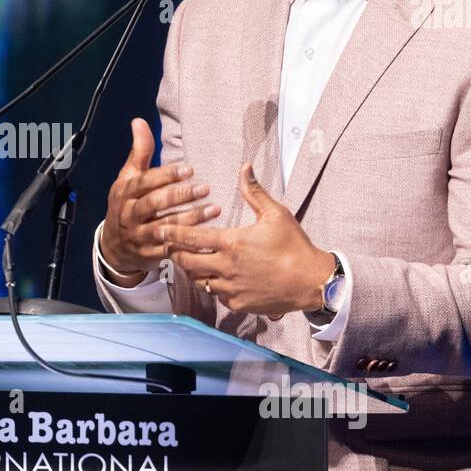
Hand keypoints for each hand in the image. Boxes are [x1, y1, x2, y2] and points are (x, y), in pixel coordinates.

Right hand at [100, 118, 220, 285]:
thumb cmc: (126, 204)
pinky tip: (209, 236)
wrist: (113, 246)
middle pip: (154, 205)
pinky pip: (171, 249)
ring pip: (164, 227)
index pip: (145, 182)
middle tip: (206, 188)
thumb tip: (139, 121)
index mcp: (124, 193)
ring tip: (215, 210)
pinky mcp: (150, 254)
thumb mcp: (128, 178)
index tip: (190, 169)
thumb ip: (139, 152)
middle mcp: (129, 215)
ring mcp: (139, 236)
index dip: (166, 176)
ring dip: (191, 219)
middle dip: (180, 196)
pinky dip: (189, 244)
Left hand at [159, 162, 334, 316]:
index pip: (190, 238)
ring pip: (198, 280)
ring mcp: (231, 288)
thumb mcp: (276, 214)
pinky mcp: (238, 304)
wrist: (311, 282)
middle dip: (174, 254)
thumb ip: (254, 192)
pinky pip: (216, 295)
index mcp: (232, 243)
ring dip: (191, 270)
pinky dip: (211, 286)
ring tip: (189, 261)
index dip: (171, 233)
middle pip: (186, 262)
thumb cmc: (294, 246)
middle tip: (169, 247)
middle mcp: (226, 267)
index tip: (159, 229)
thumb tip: (245, 167)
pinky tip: (213, 278)